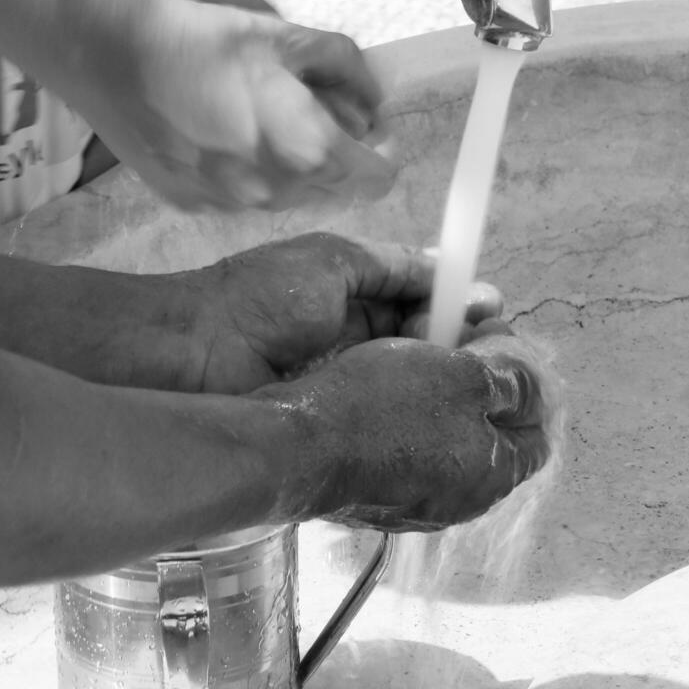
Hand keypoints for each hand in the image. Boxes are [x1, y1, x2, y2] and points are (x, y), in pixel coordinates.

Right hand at [78, 0, 398, 211]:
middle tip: (307, 110)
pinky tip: (218, 136)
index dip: (380, 152)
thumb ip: (345, 69)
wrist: (114, 59)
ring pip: (285, 197)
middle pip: (331, 188)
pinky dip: (242, 174)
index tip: (369, 130)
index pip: (376, 178)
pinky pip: (240, 199)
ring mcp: (231, 205)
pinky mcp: (194, 206)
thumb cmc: (200, 43)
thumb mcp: (286, 38)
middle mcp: (274, 190)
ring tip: (256, 119)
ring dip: (286, 167)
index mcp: (307, 149)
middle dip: (331, 155)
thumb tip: (370, 98)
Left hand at [184, 233, 502, 393]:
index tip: (494, 317)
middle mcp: (354, 342)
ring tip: (478, 391)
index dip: (458, 310)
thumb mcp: (335, 262)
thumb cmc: (259, 299)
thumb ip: (394, 266)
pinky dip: (413, 421)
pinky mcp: (336, 426)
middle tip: (496, 360)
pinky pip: (384, 423)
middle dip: (459, 349)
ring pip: (410, 386)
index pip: (422, 302)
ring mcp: (346, 386)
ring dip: (441, 386)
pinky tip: (443, 423)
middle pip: (423, 346)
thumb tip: (454, 270)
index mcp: (354, 296)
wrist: (192, 357)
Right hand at [260, 331, 552, 531]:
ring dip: (438, 401)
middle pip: (489, 435)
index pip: (538, 431)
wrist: (299, 446)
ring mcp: (414, 503)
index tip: (500, 344)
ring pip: (445, 442)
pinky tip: (382, 394)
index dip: (527, 381)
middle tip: (455, 344)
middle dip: (479, 386)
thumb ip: (514, 379)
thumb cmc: (383, 409)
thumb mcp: (465, 375)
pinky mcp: (375, 497)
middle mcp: (461, 502)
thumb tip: (536, 383)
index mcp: (494, 476)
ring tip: (415, 361)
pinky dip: (402, 422)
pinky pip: (404, 453)